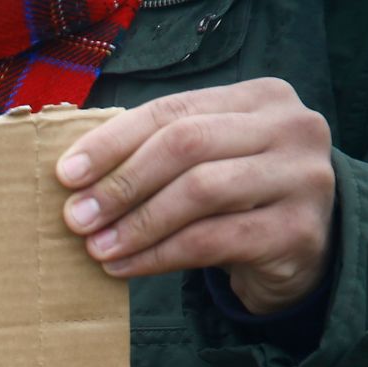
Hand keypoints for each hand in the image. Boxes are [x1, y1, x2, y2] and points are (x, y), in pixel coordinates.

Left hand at [56, 78, 335, 313]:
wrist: (300, 249)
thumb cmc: (235, 198)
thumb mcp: (203, 162)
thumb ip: (154, 153)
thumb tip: (73, 175)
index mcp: (260, 97)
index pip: (172, 111)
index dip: (112, 142)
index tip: (65, 175)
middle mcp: (291, 127)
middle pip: (186, 145)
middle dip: (121, 183)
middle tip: (76, 218)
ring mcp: (301, 177)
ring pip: (200, 191)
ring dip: (137, 223)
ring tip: (96, 248)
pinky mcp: (297, 229)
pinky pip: (211, 241)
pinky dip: (157, 255)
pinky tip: (123, 267)